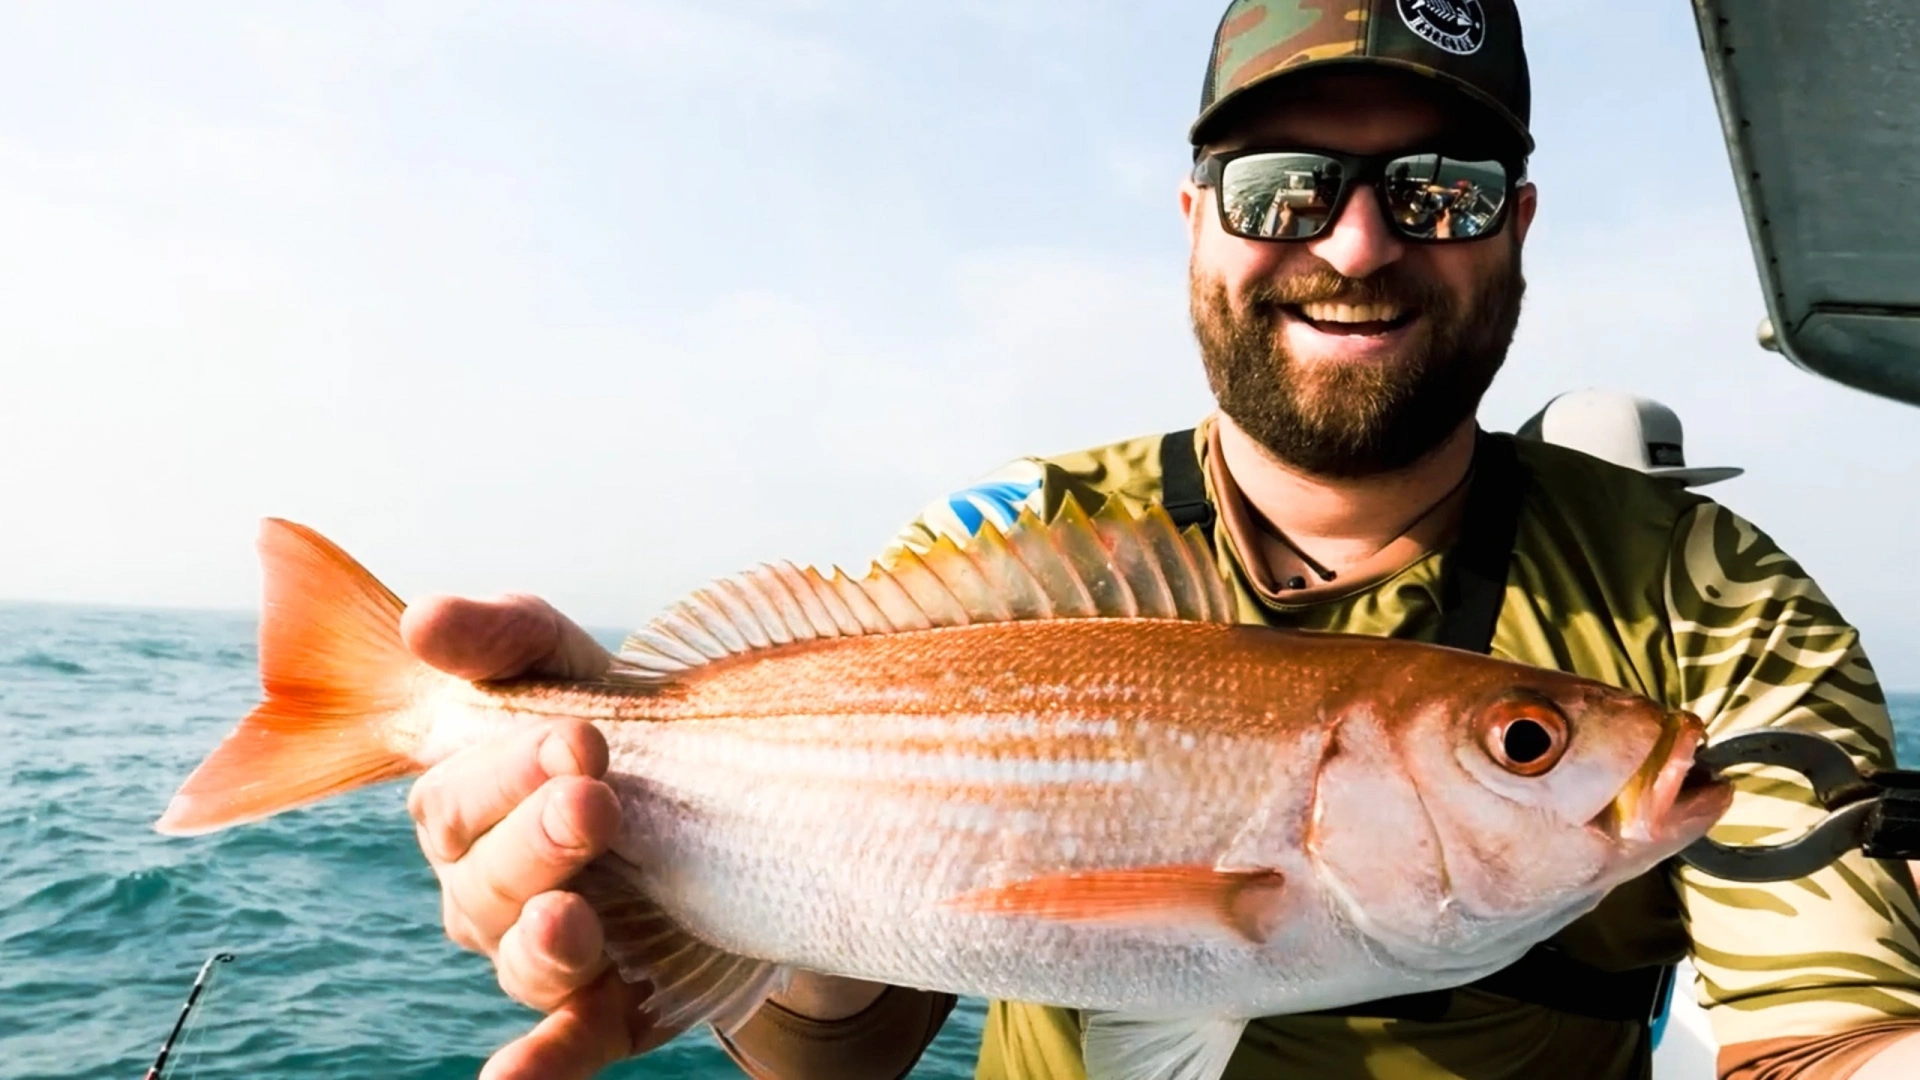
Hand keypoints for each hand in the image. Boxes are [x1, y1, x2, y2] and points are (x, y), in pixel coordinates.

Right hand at [401, 594, 660, 1079]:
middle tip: (598, 796)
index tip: (579, 735)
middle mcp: (491, 889)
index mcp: (466, 806)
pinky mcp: (612, 1008)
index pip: (454, 795)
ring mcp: (553, 953)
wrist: (731, 786)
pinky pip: (564, 1049)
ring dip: (544, 940)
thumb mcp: (563, 657)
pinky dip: (532, 1071)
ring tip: (575, 914)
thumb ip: (495, 635)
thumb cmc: (614, 713)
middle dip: (538, 837)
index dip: (505, 770)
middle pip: (486, 878)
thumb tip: (422, 622)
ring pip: (525, 959)